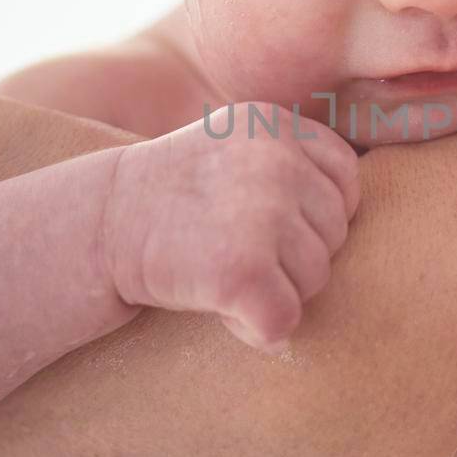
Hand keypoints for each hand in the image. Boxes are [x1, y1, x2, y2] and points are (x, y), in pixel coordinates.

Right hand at [100, 104, 360, 352]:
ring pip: (317, 278)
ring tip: (221, 273)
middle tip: (232, 251)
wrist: (98, 227)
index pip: (346, 182)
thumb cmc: (171, 198)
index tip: (264, 226)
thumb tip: (358, 203)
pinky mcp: (244, 270)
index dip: (312, 217)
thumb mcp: (233, 146)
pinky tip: (219, 307)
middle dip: (295, 256)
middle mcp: (278, 162)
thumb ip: (291, 160)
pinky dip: (257, 329)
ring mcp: (263, 214)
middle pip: (336, 233)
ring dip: (277, 292)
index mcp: (279, 127)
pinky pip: (286, 318)